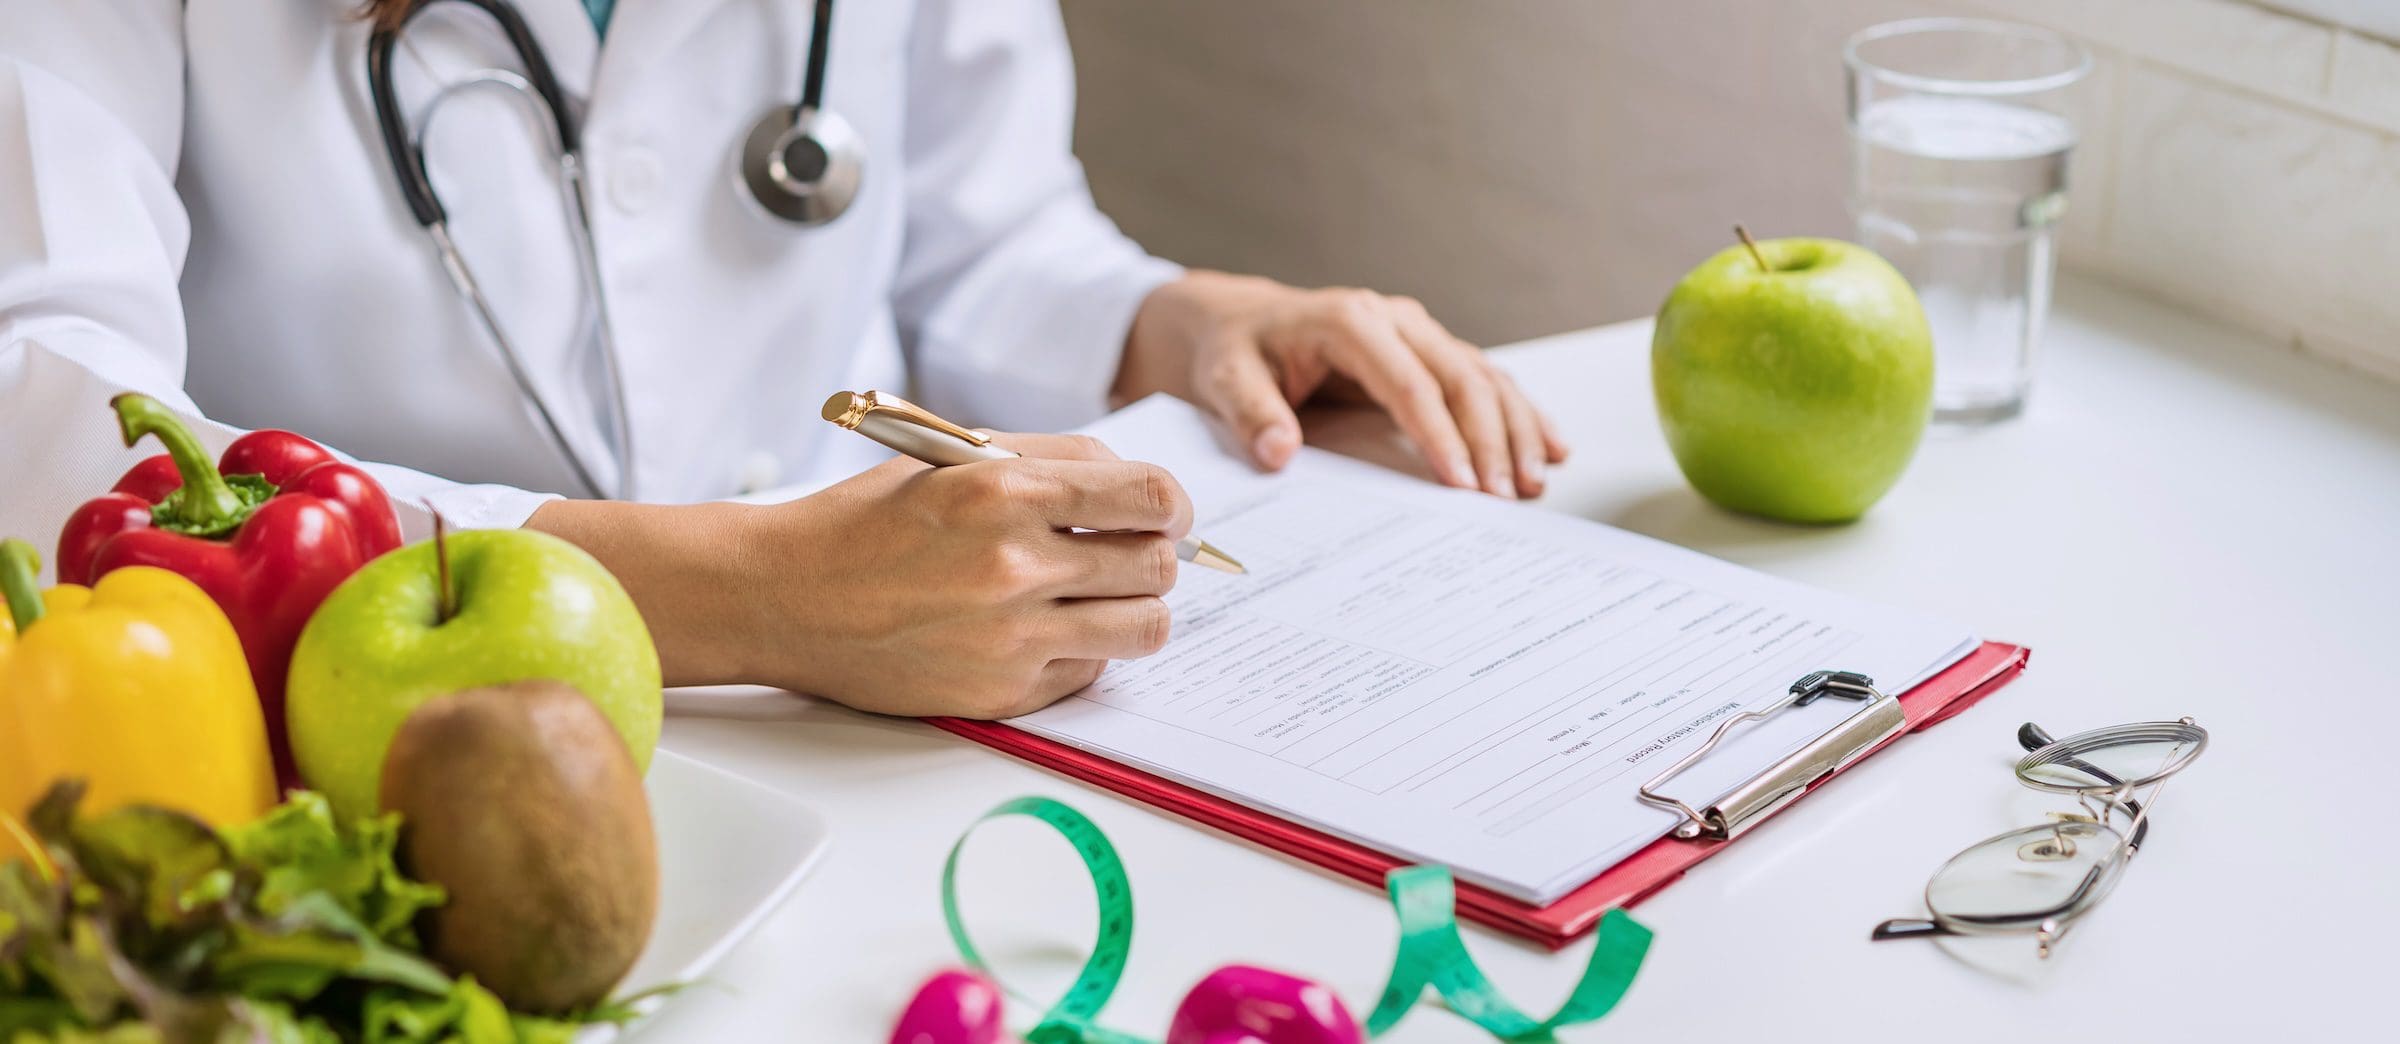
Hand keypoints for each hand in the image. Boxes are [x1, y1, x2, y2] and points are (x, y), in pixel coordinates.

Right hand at [734, 433, 1188, 717]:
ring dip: (1134, 608)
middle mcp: (1015, 566)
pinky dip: (1083, 650)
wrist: (787, 597)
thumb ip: (1054, 460)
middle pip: (1158, 566)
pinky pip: (1091, 672)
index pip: (1151, 497)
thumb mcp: (955, 456)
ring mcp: (1012, 638)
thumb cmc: (868, 521)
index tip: (1164, 512)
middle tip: (1127, 552)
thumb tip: (1136, 486)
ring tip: (1098, 595)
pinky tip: (1043, 629)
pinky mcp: (1003, 692)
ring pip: (1144, 628)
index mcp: (1005, 491)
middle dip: (1154, 555)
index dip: (1172, 505)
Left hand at [1115, 271, 1569, 497]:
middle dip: (1491, 438)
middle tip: (1506, 496)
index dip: (1439, 432)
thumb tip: (1279, 451)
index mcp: (1348, 321)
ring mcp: (1417, 334)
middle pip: (1460, 377)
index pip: (1407, 381)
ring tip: (1533, 483)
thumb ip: (1251, 413)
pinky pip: (1485, 381)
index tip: (1460, 483)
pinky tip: (1550, 447)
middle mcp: (1393, 320)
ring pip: (1484, 377)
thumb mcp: (1224, 379)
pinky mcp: (1429, 354)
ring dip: (1516, 429)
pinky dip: (1520, 414)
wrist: (1239, 324)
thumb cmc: (1234, 353)